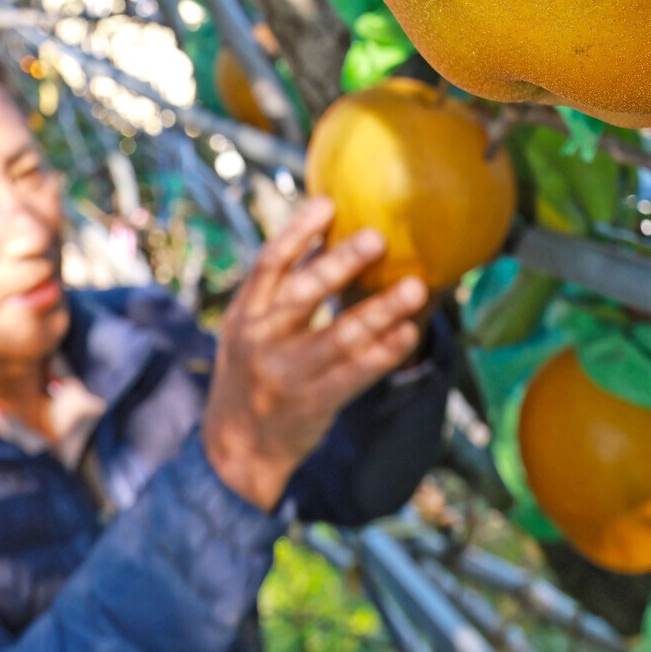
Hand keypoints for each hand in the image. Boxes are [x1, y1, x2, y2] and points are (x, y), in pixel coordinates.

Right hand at [202, 196, 427, 512]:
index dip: (297, 231)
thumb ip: (277, 290)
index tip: (328, 203)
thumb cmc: (252, 370)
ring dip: (381, 310)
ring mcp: (289, 374)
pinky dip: (384, 352)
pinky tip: (409, 333)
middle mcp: (262, 340)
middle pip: (304, 294)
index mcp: (245, 313)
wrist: (235, 448)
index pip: (269, 264)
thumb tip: (325, 232)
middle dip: (341, 263)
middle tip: (379, 236)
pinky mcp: (314, 403)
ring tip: (415, 287)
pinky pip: (355, 374)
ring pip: (340, 336)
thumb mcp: (246, 327)